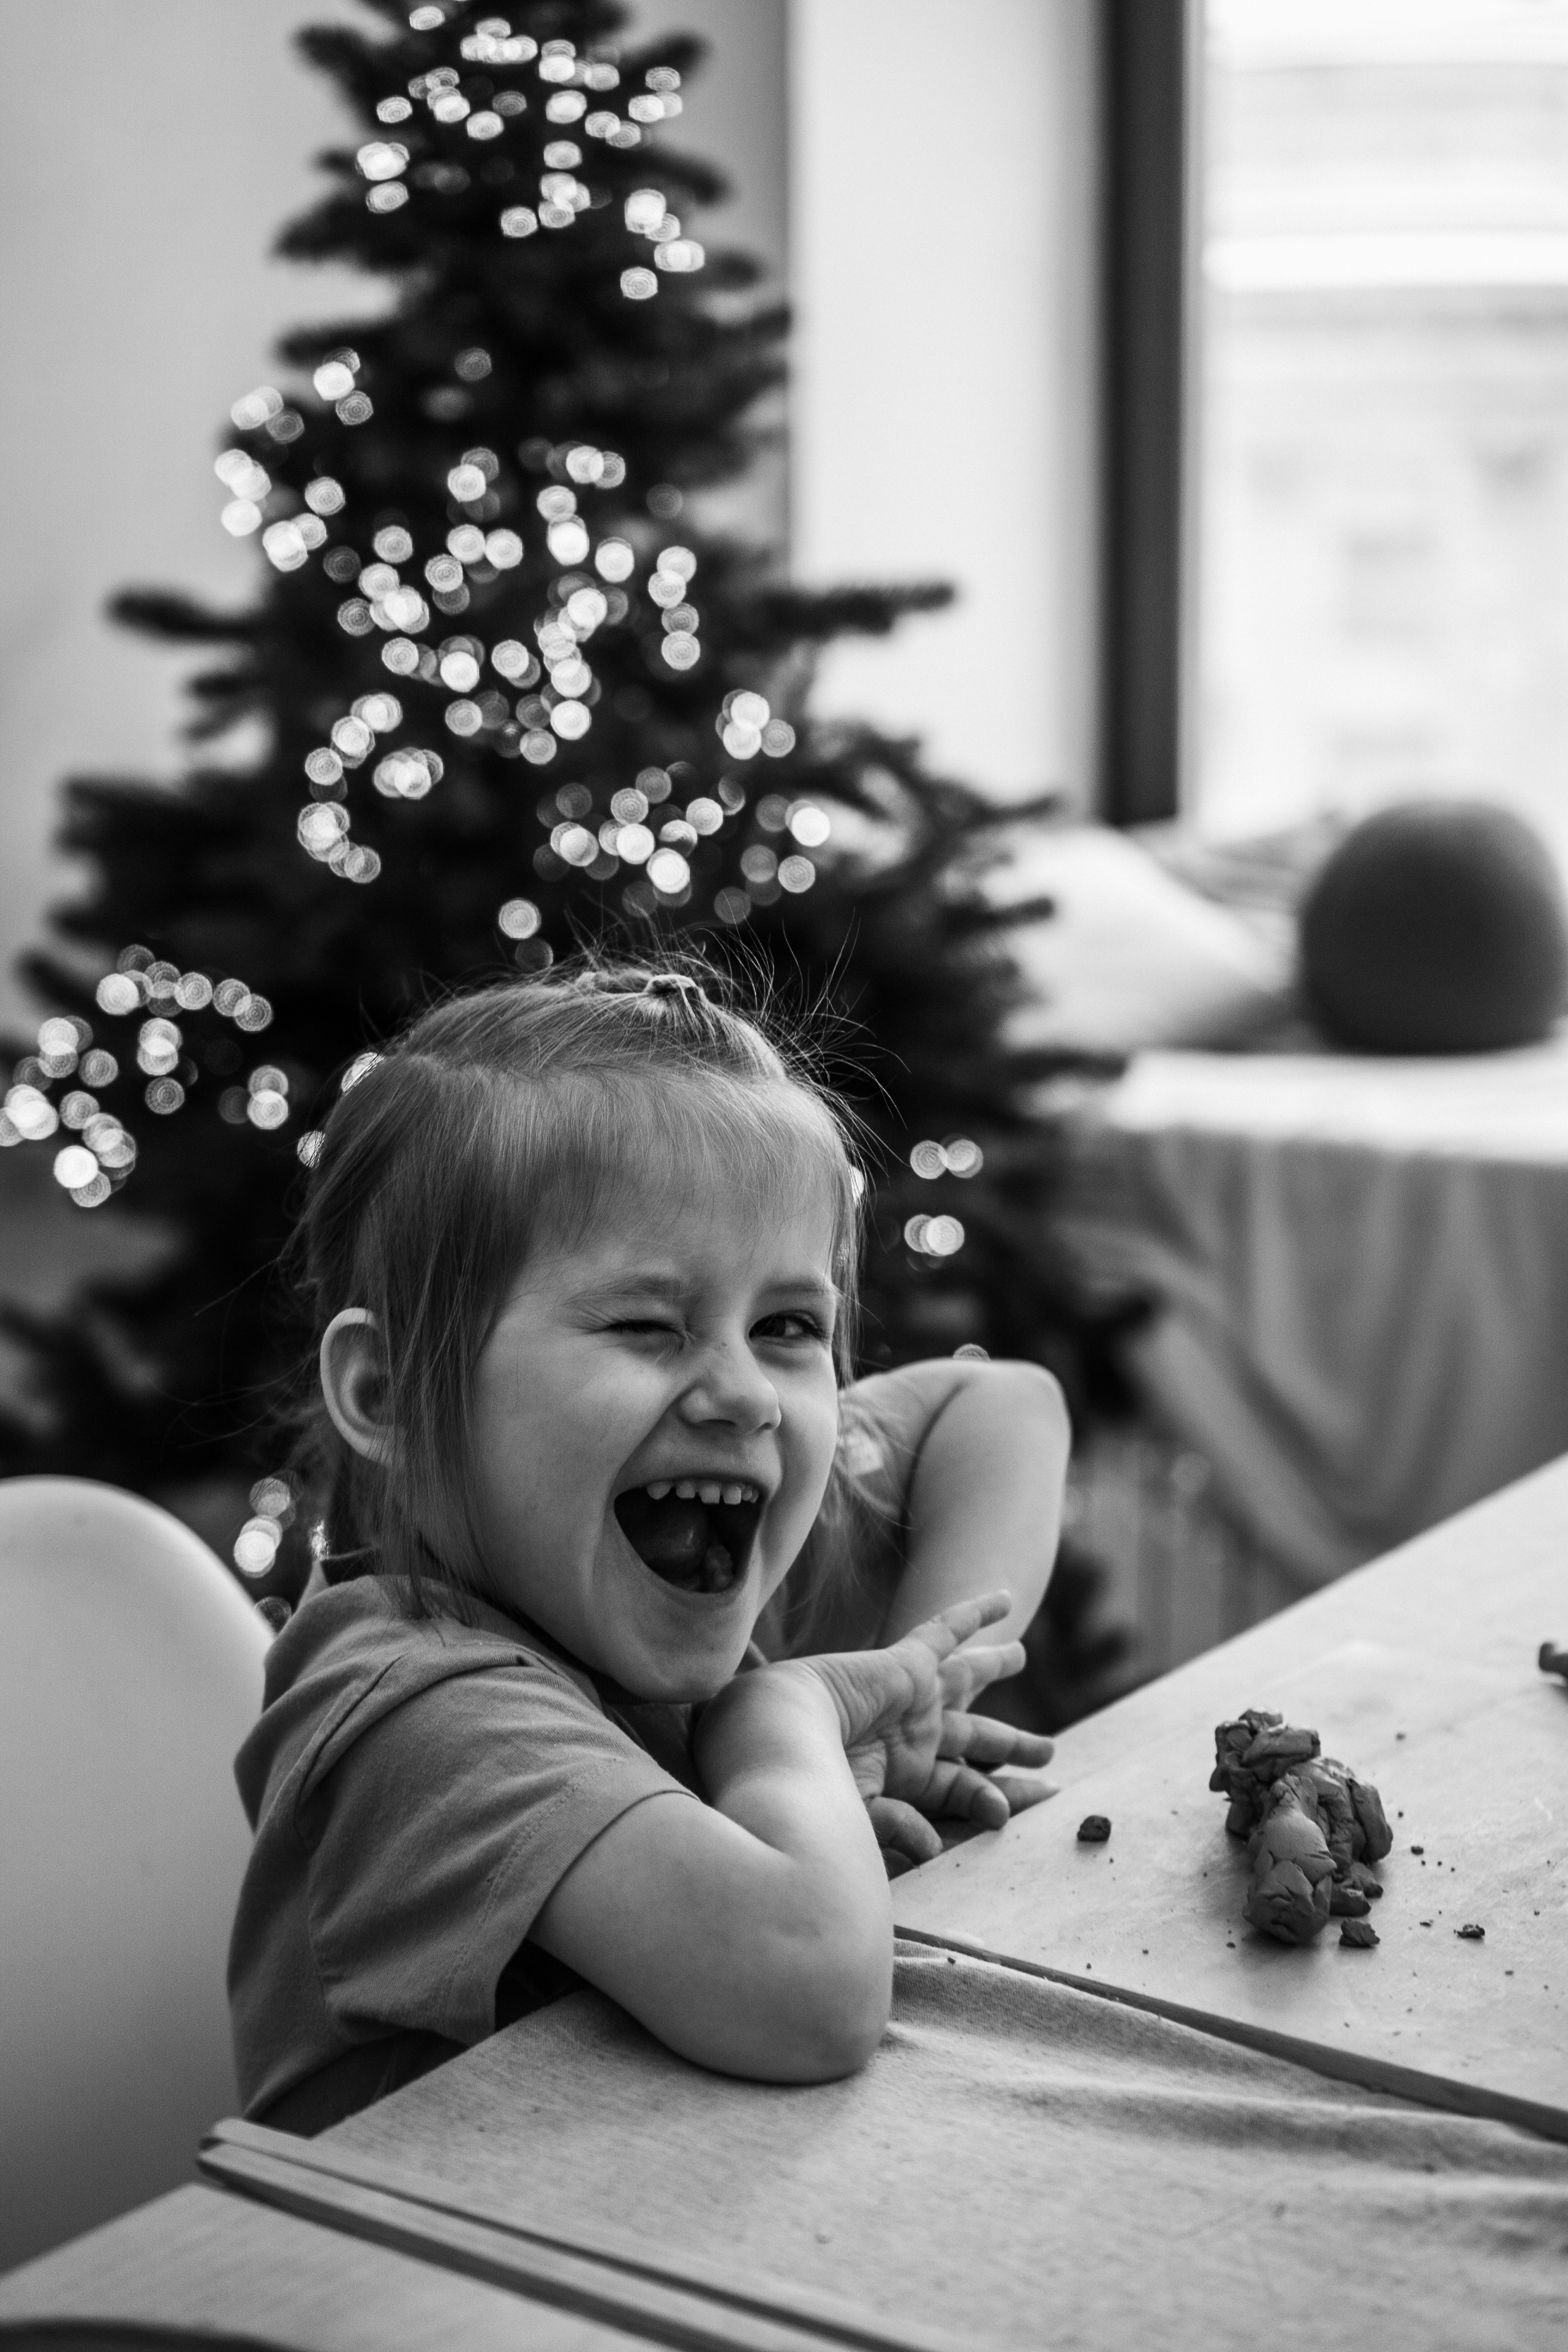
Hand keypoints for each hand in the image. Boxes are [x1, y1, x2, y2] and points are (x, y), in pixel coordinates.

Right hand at [787, 1592, 1055, 1866]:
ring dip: (994, 1666)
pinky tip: (1001, 1599)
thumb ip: (896, 1828)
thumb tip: (932, 1849)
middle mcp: (912, 1738)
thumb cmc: (806, 1782)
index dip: (1002, 1800)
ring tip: (1019, 1655)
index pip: (967, 1790)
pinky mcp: (906, 1663)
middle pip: (978, 1740)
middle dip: (1015, 1746)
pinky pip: (944, 1631)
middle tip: (1049, 1754)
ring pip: (966, 1680)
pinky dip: (972, 1614)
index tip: (1017, 1813)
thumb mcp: (856, 1816)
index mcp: (904, 1781)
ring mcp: (912, 1698)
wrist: (774, 1733)